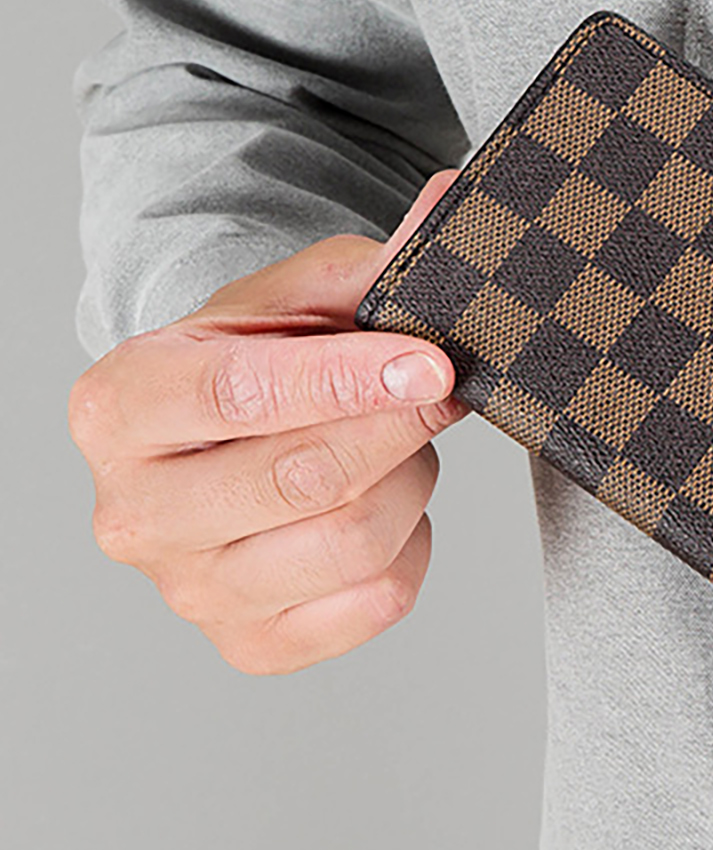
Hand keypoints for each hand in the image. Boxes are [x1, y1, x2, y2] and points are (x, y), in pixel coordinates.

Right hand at [68, 171, 469, 673]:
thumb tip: (455, 202)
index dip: (351, 380)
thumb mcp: (298, 298)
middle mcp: (132, 511)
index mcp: (120, 406)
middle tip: (440, 389)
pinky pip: (376, 603)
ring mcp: (187, 591)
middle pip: (302, 479)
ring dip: (409, 483)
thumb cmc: (259, 363)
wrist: (226, 443)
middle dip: (398, 429)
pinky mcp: (252, 646)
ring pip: (351, 543)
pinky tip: (391, 507)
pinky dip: (411, 549)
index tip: (431, 361)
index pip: (241, 395)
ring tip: (401, 446)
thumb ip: (373, 262)